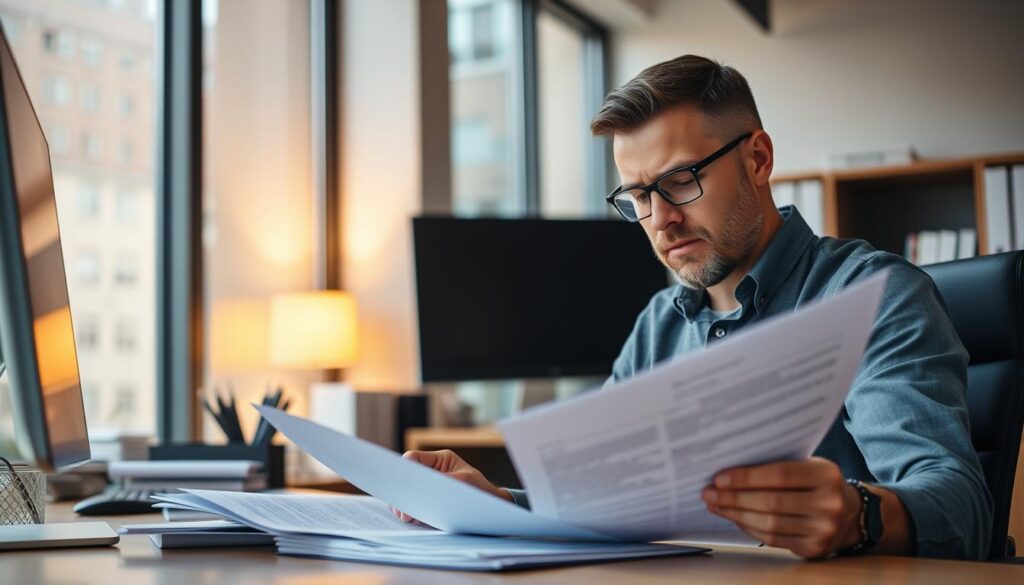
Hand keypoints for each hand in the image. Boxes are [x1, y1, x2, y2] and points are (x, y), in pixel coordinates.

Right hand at [393, 449, 512, 522]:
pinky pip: (416, 503)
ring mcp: (431, 485)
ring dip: (405, 503)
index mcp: (441, 459)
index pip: (414, 458)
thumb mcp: (463, 482)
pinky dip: (412, 510)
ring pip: (410, 491)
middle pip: (409, 476)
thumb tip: (420, 488)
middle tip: (400, 506)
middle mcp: (434, 471)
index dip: (404, 468)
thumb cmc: (481, 490)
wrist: (492, 507)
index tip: (399, 481)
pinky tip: (411, 518)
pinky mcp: (431, 499)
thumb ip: (441, 482)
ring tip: (406, 516)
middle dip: (403, 490)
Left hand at [702, 457, 862, 558]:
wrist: (852, 515)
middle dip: (734, 498)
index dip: (746, 477)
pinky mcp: (813, 548)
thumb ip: (778, 465)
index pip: (780, 475)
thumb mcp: (809, 466)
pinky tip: (734, 518)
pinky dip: (749, 528)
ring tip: (716, 505)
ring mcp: (823, 530)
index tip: (719, 478)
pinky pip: (772, 539)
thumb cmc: (819, 484)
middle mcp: (829, 504)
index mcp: (826, 475)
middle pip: (771, 502)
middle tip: (709, 493)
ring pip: (769, 523)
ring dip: (736, 514)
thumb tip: (731, 470)